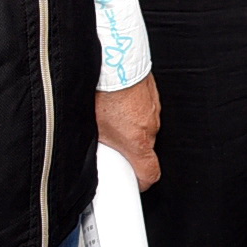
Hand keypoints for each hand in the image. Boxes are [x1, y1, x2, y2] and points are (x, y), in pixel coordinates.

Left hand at [95, 74, 160, 188]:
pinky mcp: (153, 94)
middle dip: (130, 147)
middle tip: (111, 140)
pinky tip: (119, 101)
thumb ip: (99, 146)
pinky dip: (134, 108)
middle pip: (144, 148)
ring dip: (132, 125)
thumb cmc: (105, 94)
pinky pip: (146, 108)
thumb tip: (91, 154)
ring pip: (144, 126)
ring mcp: (155, 110)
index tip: (136, 181)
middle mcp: (151, 128)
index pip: (150, 173)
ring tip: (112, 114)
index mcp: (138, 142)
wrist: (116, 64)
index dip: (143, 181)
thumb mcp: (95, 128)